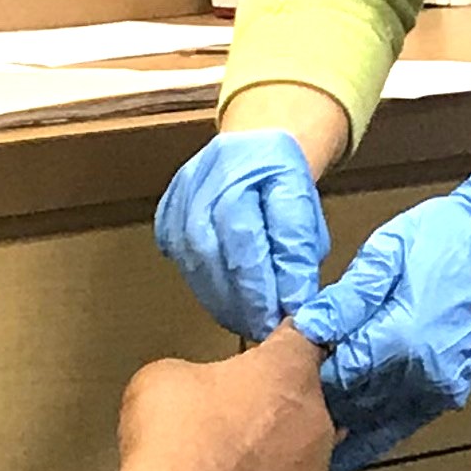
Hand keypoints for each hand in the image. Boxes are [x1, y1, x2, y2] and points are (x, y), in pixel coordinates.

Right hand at [115, 324, 334, 470]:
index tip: (280, 346)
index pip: (308, 340)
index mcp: (289, 373)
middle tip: (233, 421)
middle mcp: (316, 425)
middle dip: (276, 412)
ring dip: (272, 463)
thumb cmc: (173, 436)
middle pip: (306, 408)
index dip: (290, 342)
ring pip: (299, 463)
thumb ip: (197, 376)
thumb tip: (195, 395)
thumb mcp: (165, 378)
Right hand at [156, 128, 330, 342]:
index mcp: (239, 170)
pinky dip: (204, 286)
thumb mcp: (304, 205)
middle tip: (265, 326)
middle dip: (240, 298)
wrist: (252, 144)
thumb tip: (293, 300)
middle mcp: (199, 183)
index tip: (281, 316)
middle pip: (211, 253)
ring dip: (221, 299)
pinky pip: (180, 259)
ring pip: (192, 262)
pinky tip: (226, 301)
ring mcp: (176, 200)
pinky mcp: (166, 215)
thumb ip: (298, 249)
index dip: (260, 284)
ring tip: (249, 320)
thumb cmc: (282, 177)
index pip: (244, 237)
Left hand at [292, 175, 470, 470]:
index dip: (305, 370)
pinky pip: (400, 425)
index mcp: (396, 339)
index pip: (333, 373)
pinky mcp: (447, 394)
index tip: (285, 364)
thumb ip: (348, 296)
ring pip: (371, 418)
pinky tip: (344, 445)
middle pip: (349, 401)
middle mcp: (416, 374)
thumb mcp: (388, 253)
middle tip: (288, 392)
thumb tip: (310, 324)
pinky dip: (371, 435)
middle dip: (318, 395)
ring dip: (341, 419)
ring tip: (305, 422)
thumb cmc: (449, 241)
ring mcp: (435, 389)